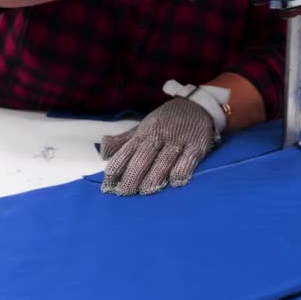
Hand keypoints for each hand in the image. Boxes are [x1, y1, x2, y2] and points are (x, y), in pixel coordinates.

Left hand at [100, 97, 218, 195]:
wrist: (197, 106)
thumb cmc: (166, 123)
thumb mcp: (143, 128)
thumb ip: (123, 141)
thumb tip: (103, 153)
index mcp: (144, 133)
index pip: (126, 152)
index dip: (116, 168)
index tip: (107, 185)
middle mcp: (159, 136)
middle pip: (143, 157)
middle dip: (132, 175)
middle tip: (124, 193)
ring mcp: (179, 141)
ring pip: (164, 160)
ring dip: (154, 176)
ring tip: (145, 191)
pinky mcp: (197, 146)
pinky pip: (188, 159)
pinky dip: (182, 170)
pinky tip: (175, 182)